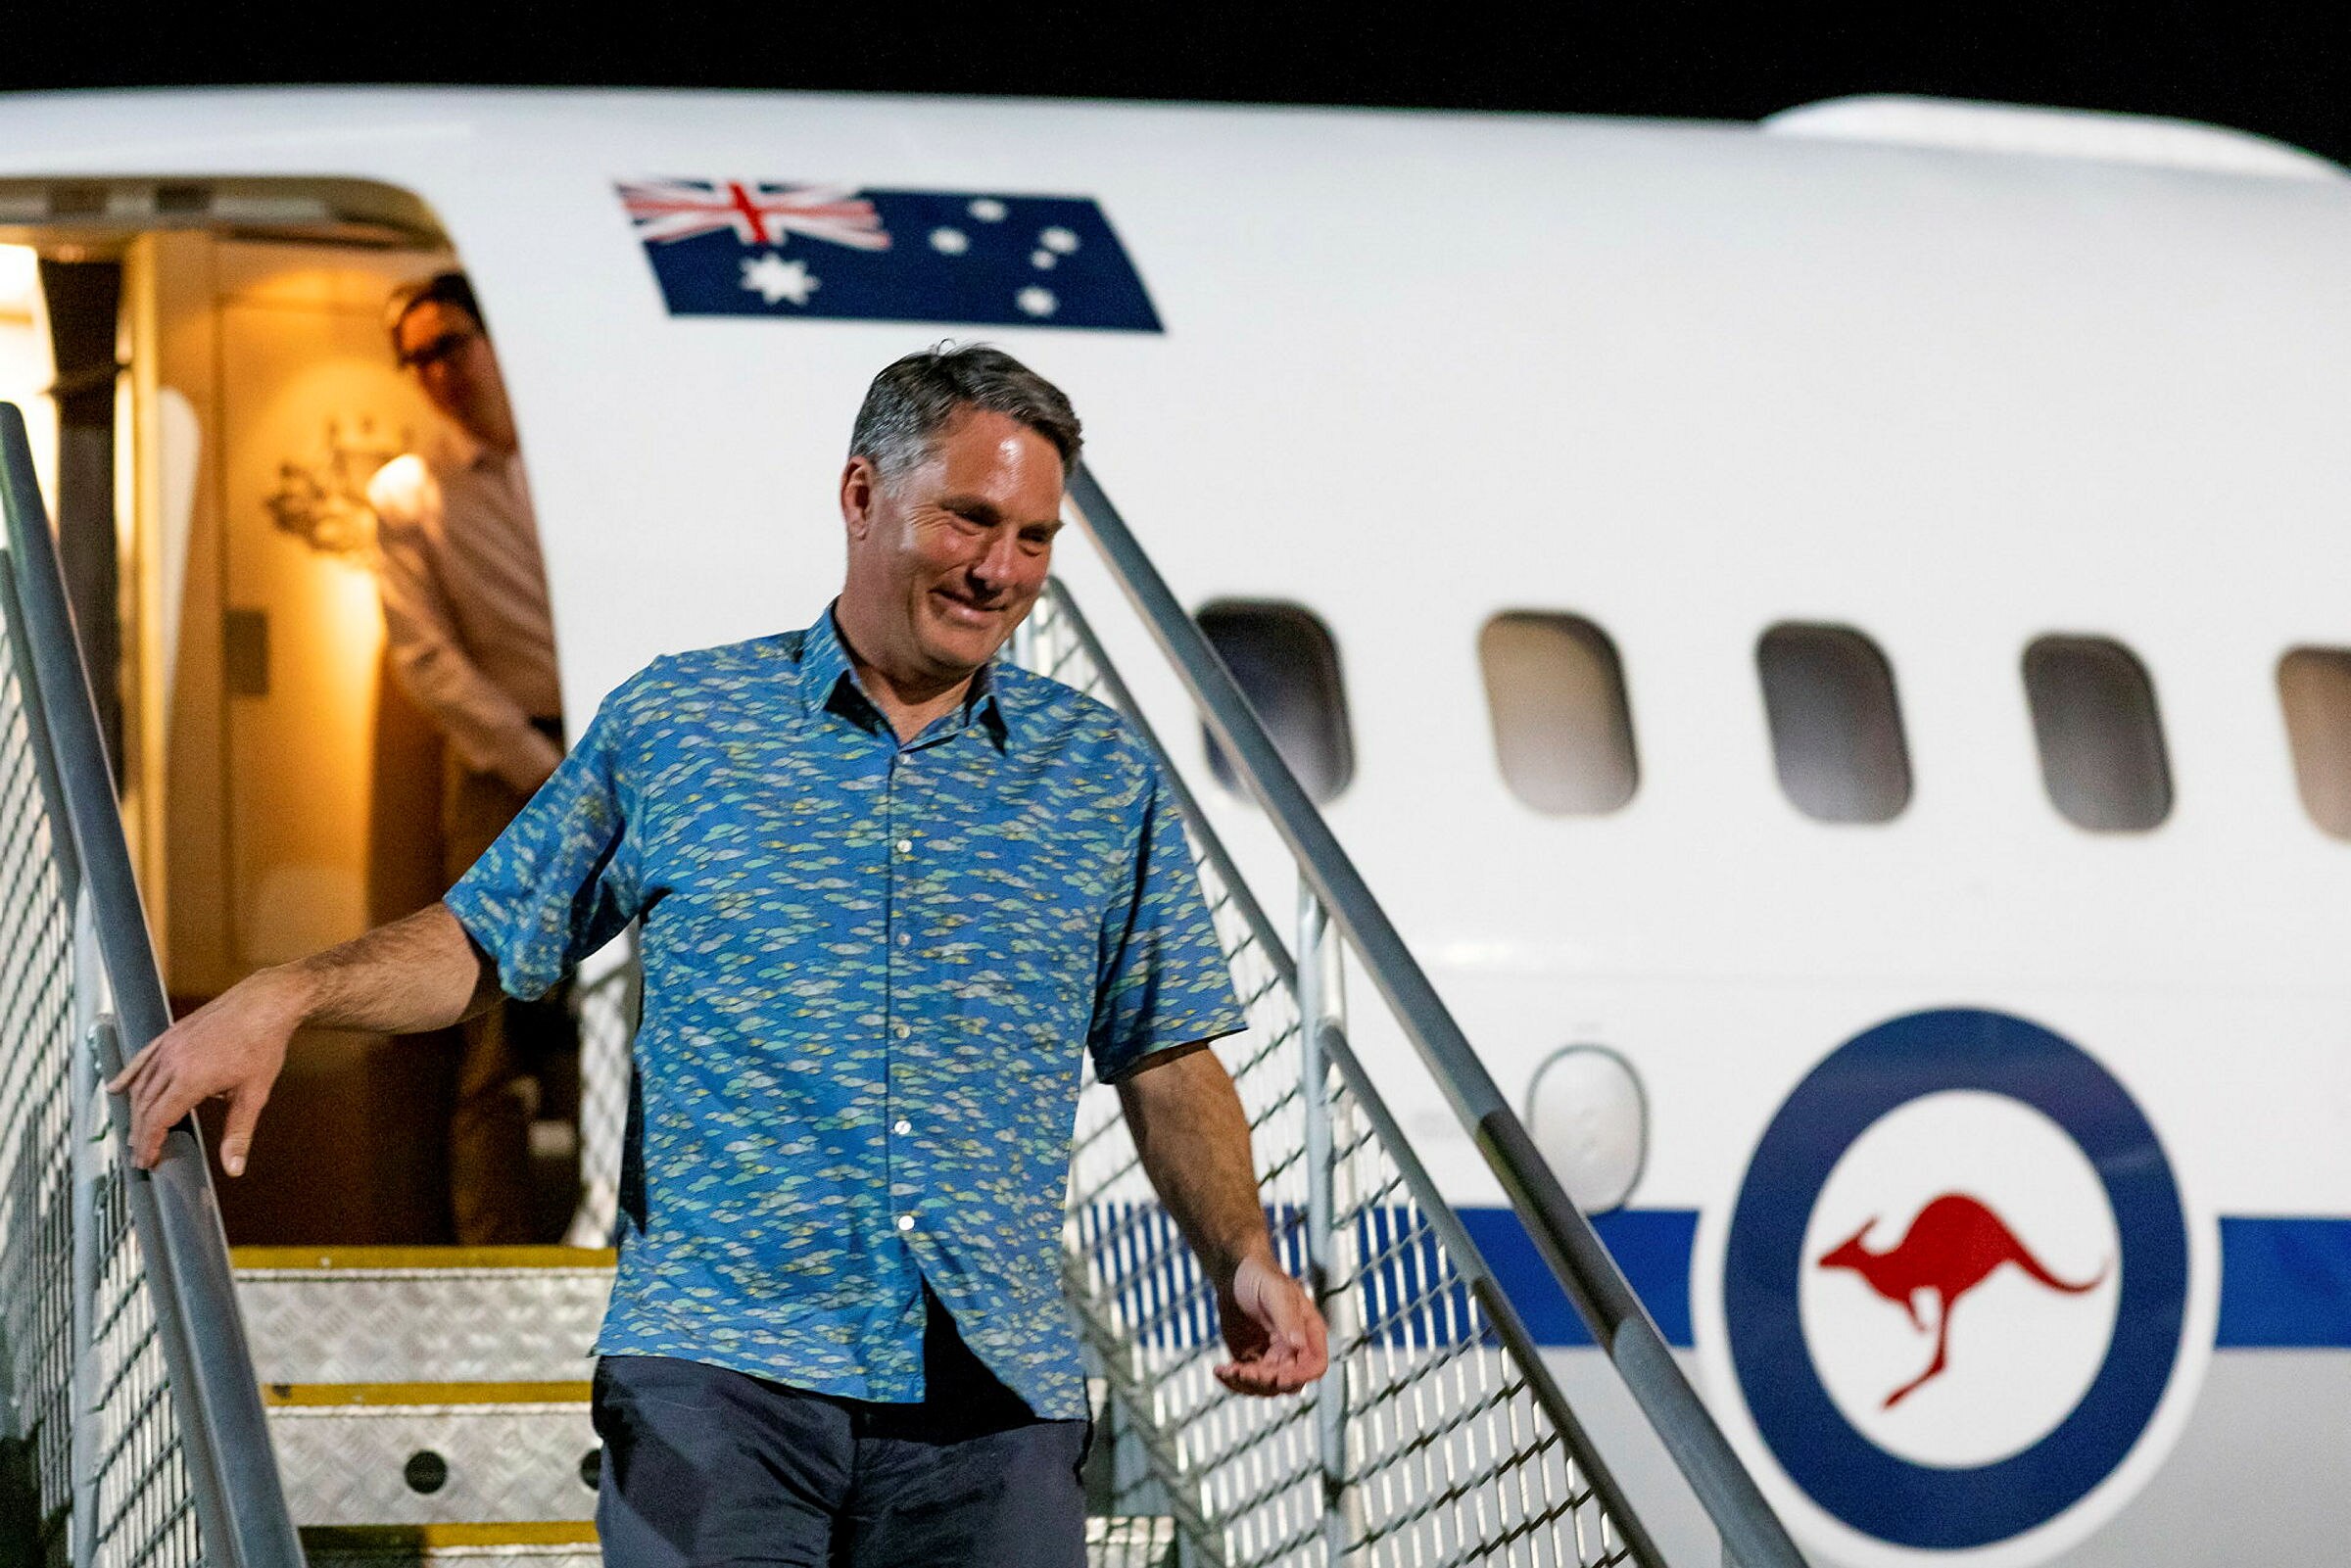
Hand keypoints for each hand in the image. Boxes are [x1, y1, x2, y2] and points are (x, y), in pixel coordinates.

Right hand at [107, 969, 301, 1175]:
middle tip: (140, 1154)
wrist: (266, 1002)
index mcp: (191, 1080)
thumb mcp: (254, 1093)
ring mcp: (169, 1046)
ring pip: (141, 1084)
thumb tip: (234, 1168)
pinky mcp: (171, 1034)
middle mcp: (173, 1062)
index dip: (149, 1144)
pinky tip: (117, 1088)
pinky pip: (142, 1058)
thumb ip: (238, 1133)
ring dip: (135, 1110)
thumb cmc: (263, 1044)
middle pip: (145, 1106)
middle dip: (140, 1133)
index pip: (158, 1120)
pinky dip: (128, 1076)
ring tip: (136, 1132)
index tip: (146, 1161)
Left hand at [1214, 1251, 1329, 1395]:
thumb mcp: (1276, 1292)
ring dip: (1247, 1384)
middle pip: (1289, 1383)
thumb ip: (1288, 1318)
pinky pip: (1247, 1382)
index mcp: (1309, 1332)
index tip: (1278, 1376)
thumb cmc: (1260, 1276)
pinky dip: (1234, 1381)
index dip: (1301, 1376)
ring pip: (1267, 1387)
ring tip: (1229, 1369)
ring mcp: (1273, 1358)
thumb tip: (1299, 1344)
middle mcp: (1294, 1349)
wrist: (1233, 1275)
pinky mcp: (1252, 1360)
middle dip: (1267, 1381)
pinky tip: (1220, 1370)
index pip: (1315, 1366)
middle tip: (1244, 1371)